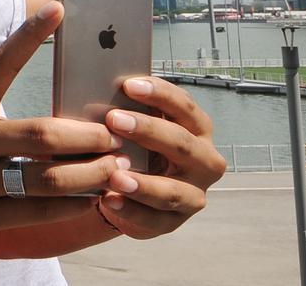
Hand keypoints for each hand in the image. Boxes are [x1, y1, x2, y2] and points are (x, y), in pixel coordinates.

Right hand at [0, 2, 122, 243]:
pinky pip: (36, 212)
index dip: (29, 36)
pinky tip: (92, 196)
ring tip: (116, 169)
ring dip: (89, 174)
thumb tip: (55, 89)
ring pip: (45, 180)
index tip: (59, 10)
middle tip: (116, 134)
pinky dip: (71, 204)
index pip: (0, 64)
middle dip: (88, 136)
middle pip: (41, 136)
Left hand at [96, 77, 225, 238]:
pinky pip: (153, 219)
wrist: (137, 190)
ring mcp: (193, 194)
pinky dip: (130, 210)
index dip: (160, 94)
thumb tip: (101, 86)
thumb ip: (132, 109)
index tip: (128, 85)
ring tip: (114, 175)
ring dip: (142, 183)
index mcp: (198, 129)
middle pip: (181, 143)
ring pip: (171, 190)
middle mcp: (204, 160)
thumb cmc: (140, 146)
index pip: (184, 106)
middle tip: (114, 119)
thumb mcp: (142, 127)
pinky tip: (108, 199)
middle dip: (148, 130)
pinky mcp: (175, 222)